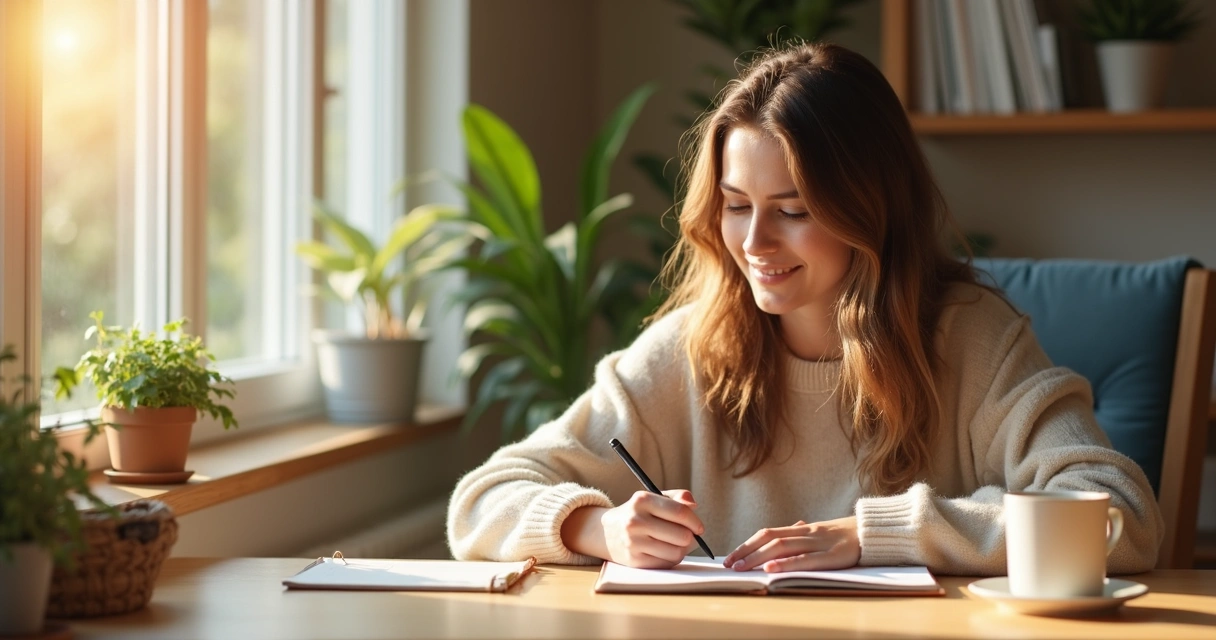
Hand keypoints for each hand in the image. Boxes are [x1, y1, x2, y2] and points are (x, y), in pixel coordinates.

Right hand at [599, 490, 704, 568]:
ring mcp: (633, 542)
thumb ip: (677, 498)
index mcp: (642, 500)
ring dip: (682, 550)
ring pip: (676, 552)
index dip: (695, 522)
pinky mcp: (634, 560)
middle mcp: (636, 521)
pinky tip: (664, 552)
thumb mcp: (654, 498)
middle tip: (688, 536)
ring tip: (675, 544)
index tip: (699, 528)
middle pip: (682, 535)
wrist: (606, 532)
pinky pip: (666, 564)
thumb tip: (693, 505)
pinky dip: (671, 559)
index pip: (680, 512)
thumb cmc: (638, 514)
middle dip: (690, 537)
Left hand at [723, 516, 859, 572]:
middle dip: (746, 552)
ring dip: (758, 557)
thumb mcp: (822, 531)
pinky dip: (786, 564)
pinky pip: (805, 559)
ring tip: (742, 568)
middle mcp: (806, 533)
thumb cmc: (847, 534)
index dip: (747, 544)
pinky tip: (771, 569)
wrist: (875, 531)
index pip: (768, 533)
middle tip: (729, 565)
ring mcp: (818, 543)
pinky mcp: (832, 556)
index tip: (731, 556)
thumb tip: (790, 527)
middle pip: (770, 538)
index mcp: (803, 529)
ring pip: (782, 547)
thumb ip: (804, 533)